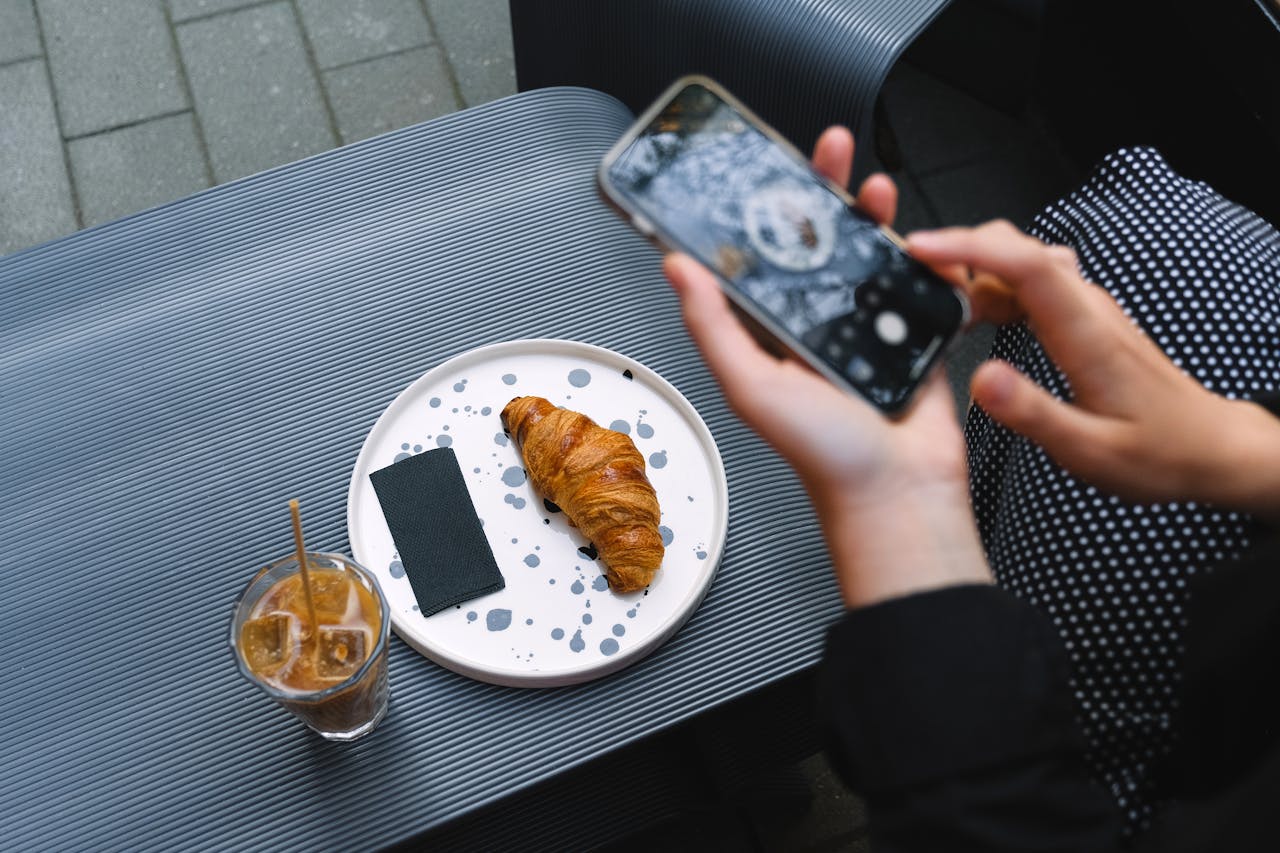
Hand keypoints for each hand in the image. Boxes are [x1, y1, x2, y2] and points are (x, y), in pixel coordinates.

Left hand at [664, 127, 990, 607]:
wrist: (899, 495)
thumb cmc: (824, 456)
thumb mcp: (750, 384)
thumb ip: (713, 326)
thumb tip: (675, 269)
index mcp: (771, 335)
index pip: (762, 258)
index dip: (763, 212)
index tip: (764, 169)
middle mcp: (815, 327)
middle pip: (818, 244)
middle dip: (824, 193)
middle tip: (829, 150)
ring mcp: (865, 329)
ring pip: (870, 256)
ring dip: (874, 217)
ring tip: (874, 187)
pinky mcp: (911, 337)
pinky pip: (918, 285)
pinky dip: (924, 258)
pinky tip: (922, 237)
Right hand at [908, 221, 1279, 521]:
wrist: (1208, 447)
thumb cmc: (1157, 452)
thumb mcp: (1090, 451)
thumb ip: (1033, 414)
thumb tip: (981, 379)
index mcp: (1087, 333)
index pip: (1026, 264)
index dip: (970, 248)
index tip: (922, 249)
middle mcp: (1087, 307)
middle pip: (1018, 248)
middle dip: (960, 251)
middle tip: (913, 279)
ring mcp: (1086, 307)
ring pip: (1021, 261)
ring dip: (974, 270)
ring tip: (936, 306)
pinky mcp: (1081, 316)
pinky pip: (1029, 282)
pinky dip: (992, 287)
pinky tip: (972, 318)